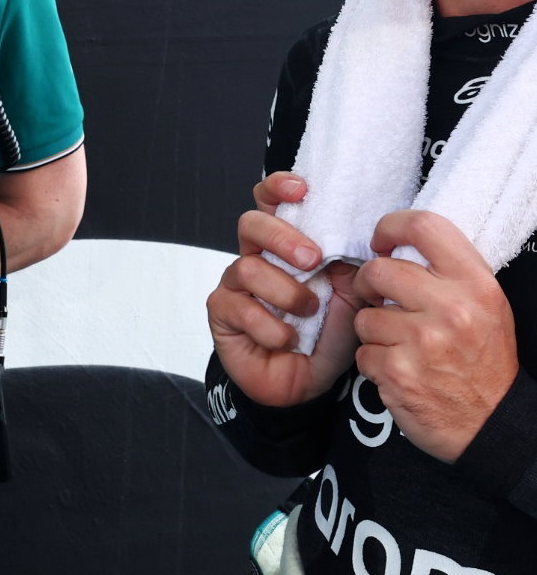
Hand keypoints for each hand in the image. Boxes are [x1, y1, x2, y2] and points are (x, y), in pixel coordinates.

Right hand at [207, 171, 362, 408]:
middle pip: (250, 224)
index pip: (269, 203)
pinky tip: (287, 340)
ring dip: (286, 293)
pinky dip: (272, 327)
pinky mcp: (221, 312)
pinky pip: (242, 309)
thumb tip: (351, 238)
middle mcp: (254, 258)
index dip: (278, 188)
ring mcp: (234, 285)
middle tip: (311, 259)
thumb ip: (348, 267)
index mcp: (282, 246)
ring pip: (247, 267)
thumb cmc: (324, 336)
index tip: (301, 189)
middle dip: (282, 237)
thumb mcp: (349, 299)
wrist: (305, 386)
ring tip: (307, 313)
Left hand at [354, 209, 517, 462]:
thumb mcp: (484, 306)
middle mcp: (451, 309)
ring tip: (400, 345)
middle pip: (378, 270)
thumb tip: (393, 246)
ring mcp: (423, 342)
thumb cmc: (484, 361)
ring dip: (373, 331)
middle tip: (378, 297)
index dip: (391, 227)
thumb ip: (445, 273)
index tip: (380, 242)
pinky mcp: (399, 373)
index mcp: (476, 285)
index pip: (424, 226)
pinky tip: (400, 370)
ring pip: (364, 316)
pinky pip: (362, 353)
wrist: (495, 425)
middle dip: (368, 284)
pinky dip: (374, 363)